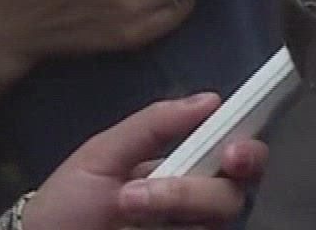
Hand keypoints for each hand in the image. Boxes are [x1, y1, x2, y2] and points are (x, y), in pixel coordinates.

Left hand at [22, 92, 265, 229]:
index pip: (232, 156)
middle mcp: (192, 205)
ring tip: (128, 203)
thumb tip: (210, 99)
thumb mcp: (101, 155)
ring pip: (220, 219)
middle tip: (170, 189)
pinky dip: (180, 225)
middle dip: (203, 188)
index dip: (247, 150)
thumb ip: (153, 125)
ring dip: (179, 202)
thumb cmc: (68, 202)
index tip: (233, 150)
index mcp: (181, 169)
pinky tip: (142, 224)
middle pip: (234, 193)